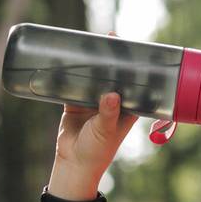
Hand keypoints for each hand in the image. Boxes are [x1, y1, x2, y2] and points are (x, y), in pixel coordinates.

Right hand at [53, 32, 140, 173]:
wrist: (73, 163)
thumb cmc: (97, 151)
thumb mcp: (106, 131)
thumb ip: (109, 113)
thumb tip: (111, 95)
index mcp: (128, 107)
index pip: (134, 80)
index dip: (134, 64)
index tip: (132, 47)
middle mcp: (112, 101)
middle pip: (114, 73)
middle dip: (111, 57)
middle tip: (108, 38)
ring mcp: (93, 100)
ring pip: (94, 76)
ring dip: (91, 62)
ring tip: (88, 43)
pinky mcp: (74, 102)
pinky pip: (73, 83)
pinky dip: (70, 73)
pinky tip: (66, 58)